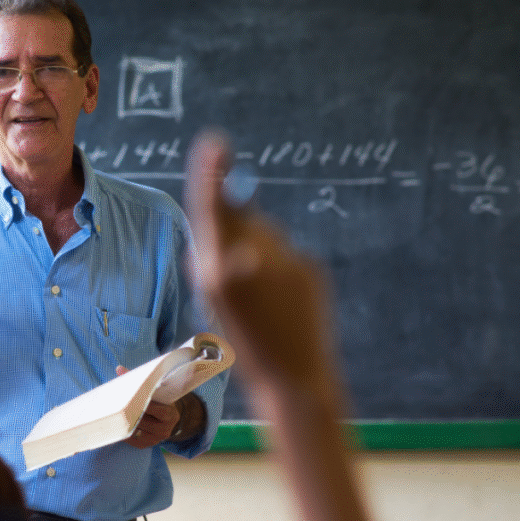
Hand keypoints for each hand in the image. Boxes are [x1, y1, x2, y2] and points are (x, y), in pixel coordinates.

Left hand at [116, 365, 180, 447]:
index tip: (127, 397)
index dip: (140, 403)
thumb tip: (119, 369)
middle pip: (142, 420)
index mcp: (169, 414)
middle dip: (129, 412)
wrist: (169, 419)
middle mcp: (165, 429)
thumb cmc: (160, 401)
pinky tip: (117, 424)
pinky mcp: (147, 445)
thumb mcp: (155, 391)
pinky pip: (132, 440)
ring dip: (125, 422)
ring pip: (135, 430)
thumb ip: (139, 381)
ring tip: (113, 413)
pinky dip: (124, 432)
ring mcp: (156, 439)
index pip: (154, 409)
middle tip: (115, 405)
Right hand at [185, 129, 341, 409]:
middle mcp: (248, 261)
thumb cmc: (245, 342)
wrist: (292, 378)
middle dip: (238, 231)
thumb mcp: (214, 301)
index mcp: (215, 273)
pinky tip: (287, 300)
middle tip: (241, 278)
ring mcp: (283, 263)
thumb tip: (231, 214)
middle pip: (240, 220)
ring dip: (262, 251)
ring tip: (265, 297)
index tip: (214, 142)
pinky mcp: (310, 268)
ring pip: (267, 234)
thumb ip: (215, 256)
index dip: (209, 173)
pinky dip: (284, 268)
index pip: (210, 210)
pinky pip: (289, 253)